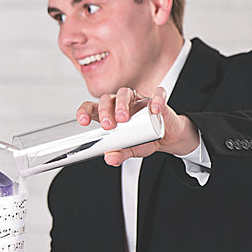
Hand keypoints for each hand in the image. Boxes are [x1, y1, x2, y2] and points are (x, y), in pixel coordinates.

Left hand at [76, 86, 199, 165]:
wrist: (168, 137)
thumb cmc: (145, 139)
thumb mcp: (131, 150)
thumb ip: (120, 154)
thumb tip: (109, 158)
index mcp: (110, 114)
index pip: (92, 107)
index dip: (85, 111)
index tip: (83, 121)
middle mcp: (121, 104)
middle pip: (107, 99)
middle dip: (105, 111)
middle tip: (108, 125)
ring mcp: (138, 100)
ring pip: (125, 93)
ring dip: (122, 104)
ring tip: (124, 118)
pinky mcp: (156, 99)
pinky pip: (156, 93)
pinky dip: (155, 99)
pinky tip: (154, 109)